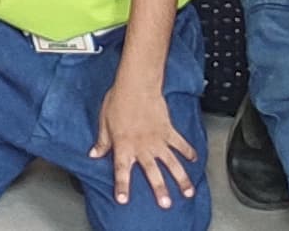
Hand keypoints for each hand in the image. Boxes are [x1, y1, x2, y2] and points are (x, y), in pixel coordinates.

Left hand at [91, 68, 200, 207]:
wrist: (137, 84)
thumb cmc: (118, 100)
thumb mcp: (104, 121)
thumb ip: (102, 141)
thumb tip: (94, 154)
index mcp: (124, 146)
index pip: (121, 170)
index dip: (122, 186)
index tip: (124, 199)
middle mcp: (142, 146)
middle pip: (152, 172)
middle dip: (159, 189)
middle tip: (165, 203)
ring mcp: (157, 140)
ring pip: (171, 163)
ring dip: (180, 178)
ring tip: (188, 191)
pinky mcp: (168, 130)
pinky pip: (180, 143)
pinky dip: (188, 151)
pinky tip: (194, 160)